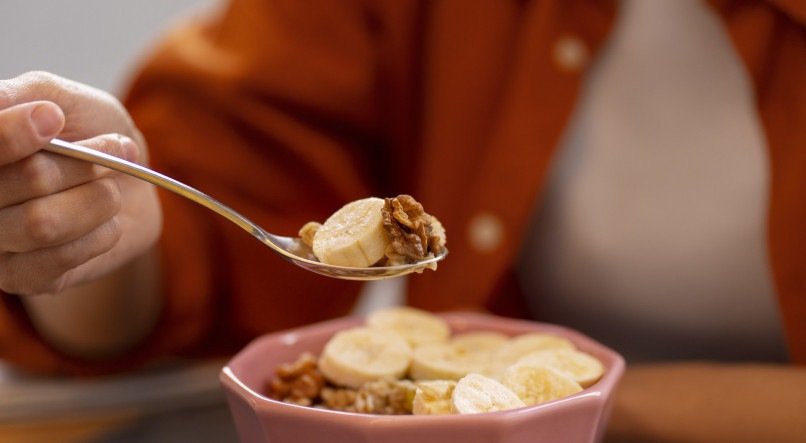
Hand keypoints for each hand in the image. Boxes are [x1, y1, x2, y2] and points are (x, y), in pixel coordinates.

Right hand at [0, 71, 161, 295]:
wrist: (131, 180)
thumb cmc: (91, 132)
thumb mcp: (66, 99)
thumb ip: (26, 96)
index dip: (11, 134)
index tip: (53, 118)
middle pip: (27, 178)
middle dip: (84, 162)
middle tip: (113, 148)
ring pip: (44, 223)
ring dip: (97, 199)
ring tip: (110, 188)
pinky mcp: (22, 278)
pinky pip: (61, 258)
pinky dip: (100, 234)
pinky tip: (106, 222)